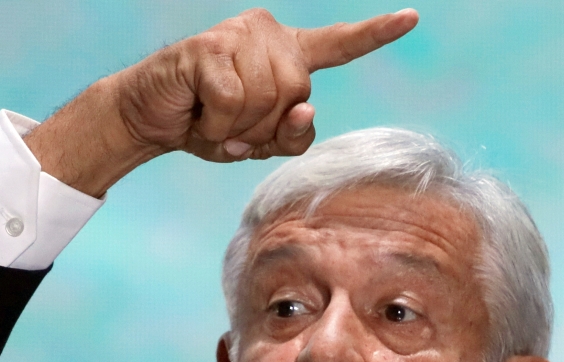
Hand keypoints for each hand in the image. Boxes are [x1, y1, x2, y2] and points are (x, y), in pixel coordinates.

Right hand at [24, 8, 418, 196]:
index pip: (338, 45)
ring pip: (267, 98)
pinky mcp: (209, 46)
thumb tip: (305, 111)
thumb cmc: (208, 126)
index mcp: (286, 55)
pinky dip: (215, 123)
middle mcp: (267, 35)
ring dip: (237, 126)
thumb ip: (290, 135)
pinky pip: (232, 101)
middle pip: (298, 93)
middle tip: (232, 126)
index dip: (374, 34)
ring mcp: (238, 34)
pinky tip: (197, 112)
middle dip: (265, 125)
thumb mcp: (258, 141)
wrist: (151, 118)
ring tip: (212, 117)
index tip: (412, 18)